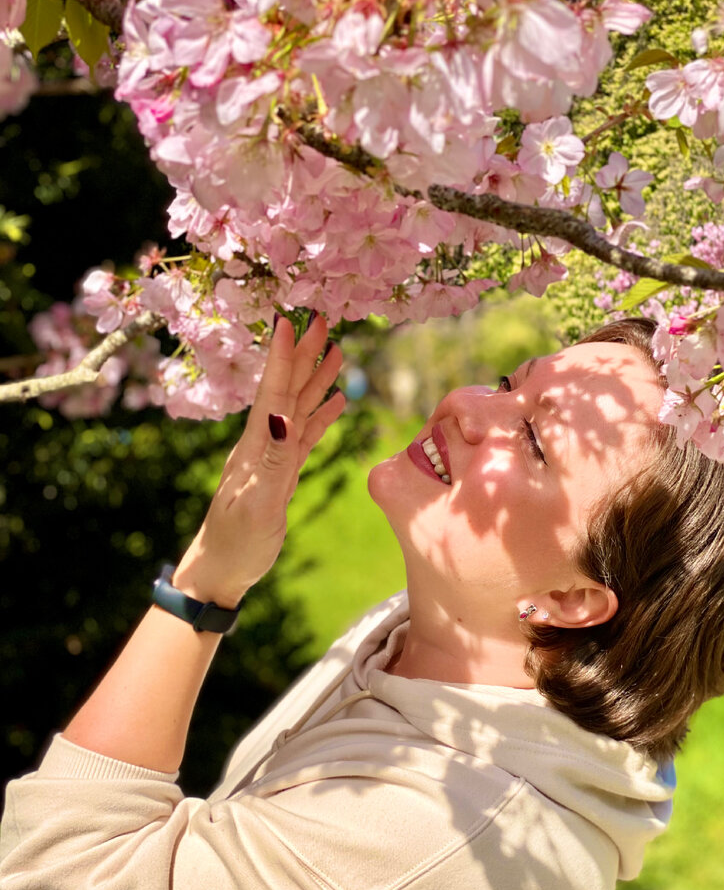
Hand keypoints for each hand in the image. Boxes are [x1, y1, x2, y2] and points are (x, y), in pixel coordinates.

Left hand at [173, 315, 344, 606]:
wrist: (222, 569)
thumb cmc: (237, 542)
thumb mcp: (258, 504)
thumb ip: (273, 461)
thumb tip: (283, 418)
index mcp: (255, 446)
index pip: (273, 393)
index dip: (282, 356)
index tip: (289, 320)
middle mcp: (264, 444)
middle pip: (287, 390)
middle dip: (303, 354)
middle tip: (322, 319)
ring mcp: (273, 457)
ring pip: (299, 408)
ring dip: (315, 378)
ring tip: (335, 349)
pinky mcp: (283, 473)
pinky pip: (306, 436)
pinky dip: (320, 415)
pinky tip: (336, 400)